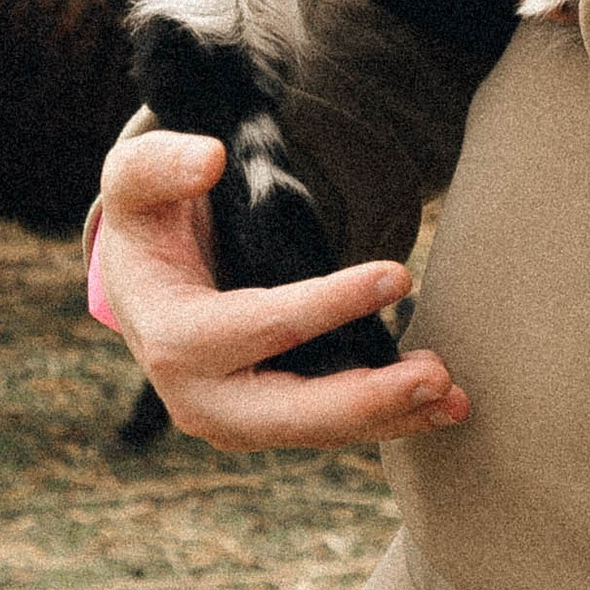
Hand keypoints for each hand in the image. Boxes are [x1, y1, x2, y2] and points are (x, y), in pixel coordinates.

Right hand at [90, 121, 469, 448]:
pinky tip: (436, 405)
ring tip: (455, 397)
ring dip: (389, 417)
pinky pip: (327, 428)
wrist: (140, 283)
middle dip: (366, 398)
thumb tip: (211, 159)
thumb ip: (160, 164)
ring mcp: (232, 423)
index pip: (260, 325)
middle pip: (290, 411)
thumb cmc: (146, 224)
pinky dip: (382, 419)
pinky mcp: (264, 425)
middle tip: (437, 375)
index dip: (329, 305)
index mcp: (172, 339)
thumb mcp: (134, 182)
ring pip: (317, 431)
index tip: (397, 275)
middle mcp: (198, 399)